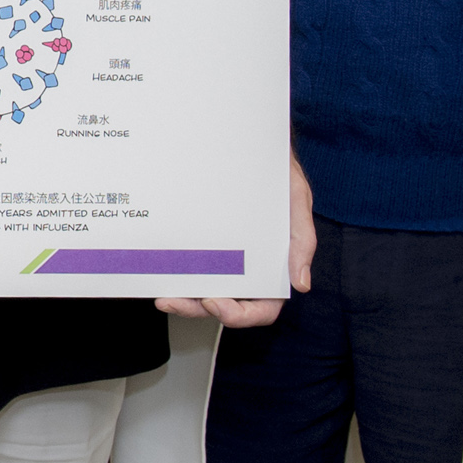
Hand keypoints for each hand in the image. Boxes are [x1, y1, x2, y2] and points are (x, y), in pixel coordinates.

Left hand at [159, 155, 317, 327]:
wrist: (250, 147)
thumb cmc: (277, 174)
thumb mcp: (296, 201)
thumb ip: (302, 242)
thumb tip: (302, 283)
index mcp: (273, 268)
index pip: (262, 309)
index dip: (240, 315)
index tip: (216, 303)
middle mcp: (246, 269)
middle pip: (224, 305)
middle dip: (197, 309)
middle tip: (175, 301)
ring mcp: (223, 258)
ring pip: (202, 291)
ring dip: (182, 299)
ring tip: (164, 295)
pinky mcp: (202, 243)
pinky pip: (188, 266)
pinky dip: (175, 274)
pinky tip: (160, 272)